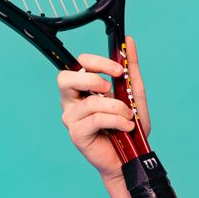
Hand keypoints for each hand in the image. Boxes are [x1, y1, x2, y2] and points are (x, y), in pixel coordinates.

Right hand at [57, 34, 150, 183]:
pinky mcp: (76, 134)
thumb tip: (129, 41)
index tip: (119, 69)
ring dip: (116, 107)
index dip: (97, 62)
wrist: (132, 156)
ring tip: (128, 117)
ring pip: (90, 102)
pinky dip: (116, 120)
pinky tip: (125, 127)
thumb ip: (131, 67)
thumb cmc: (129, 126)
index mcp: (83, 88)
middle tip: (111, 87)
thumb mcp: (134, 92)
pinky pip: (95, 119)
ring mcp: (71, 118)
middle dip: (92, 79)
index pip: (78, 64)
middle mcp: (72, 101)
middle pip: (65, 78)